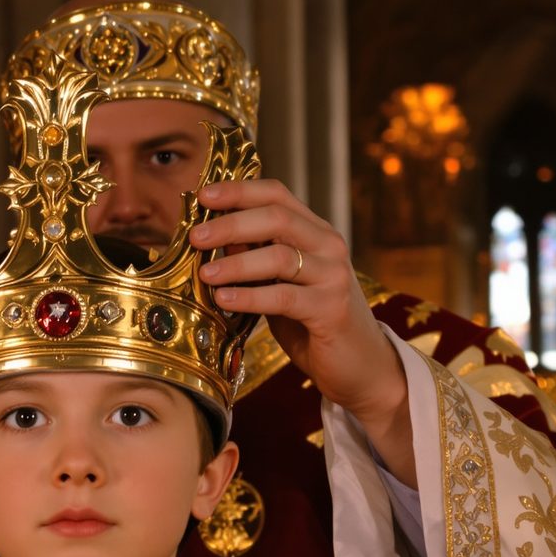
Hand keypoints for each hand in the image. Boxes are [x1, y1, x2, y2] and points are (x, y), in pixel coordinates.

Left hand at [192, 179, 414, 483]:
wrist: (360, 366)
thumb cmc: (312, 324)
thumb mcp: (280, 285)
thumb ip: (255, 260)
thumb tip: (214, 239)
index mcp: (315, 233)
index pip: (277, 196)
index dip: (240, 190)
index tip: (205, 195)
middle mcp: (329, 246)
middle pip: (276, 218)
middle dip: (231, 224)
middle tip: (196, 236)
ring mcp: (333, 276)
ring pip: (279, 256)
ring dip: (236, 263)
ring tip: (205, 272)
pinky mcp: (330, 309)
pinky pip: (283, 297)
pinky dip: (249, 297)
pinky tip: (224, 298)